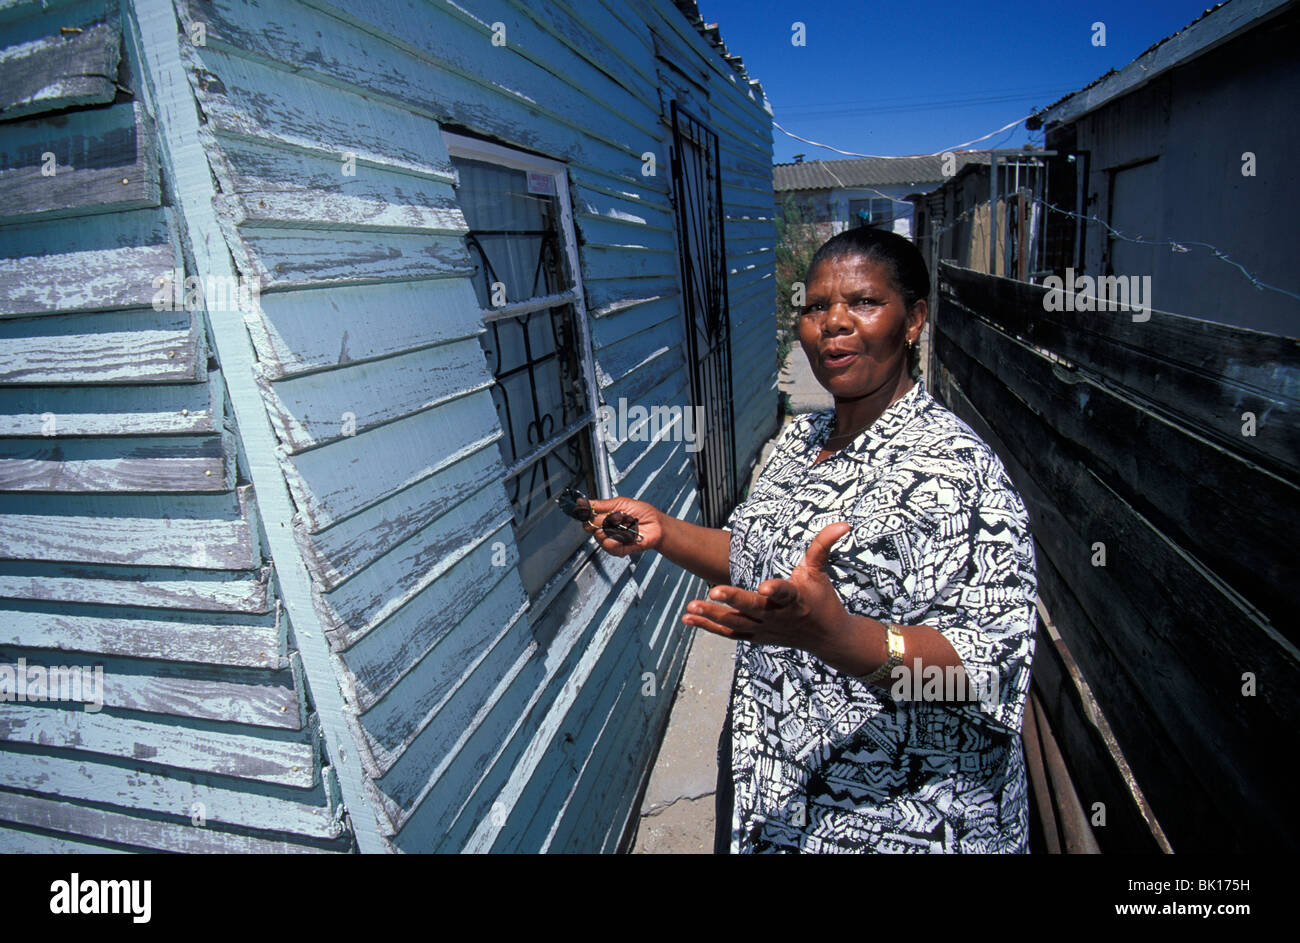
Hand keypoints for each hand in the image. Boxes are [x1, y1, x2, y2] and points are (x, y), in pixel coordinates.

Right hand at [584, 496, 663, 555]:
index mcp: (604, 516)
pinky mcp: (617, 549)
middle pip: (590, 526)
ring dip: (612, 529)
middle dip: (602, 519)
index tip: (586, 510)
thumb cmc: (643, 513)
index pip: (586, 516)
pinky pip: (608, 545)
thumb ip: (600, 504)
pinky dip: (617, 539)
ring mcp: (610, 539)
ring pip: (599, 536)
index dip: (585, 513)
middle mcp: (605, 528)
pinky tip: (625, 535)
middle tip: (615, 517)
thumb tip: (582, 502)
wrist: (656, 525)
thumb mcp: (620, 502)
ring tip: (624, 525)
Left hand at [681, 522, 854, 659]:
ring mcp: (765, 629)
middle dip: (733, 600)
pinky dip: (709, 626)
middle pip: (754, 609)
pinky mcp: (755, 636)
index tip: (765, 585)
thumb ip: (823, 546)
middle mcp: (778, 617)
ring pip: (737, 624)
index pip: (786, 592)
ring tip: (691, 606)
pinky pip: (729, 633)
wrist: (826, 638)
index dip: (776, 589)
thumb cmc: (822, 600)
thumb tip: (843, 523)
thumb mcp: (821, 571)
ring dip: (713, 616)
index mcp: (796, 599)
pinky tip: (688, 618)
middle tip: (712, 591)